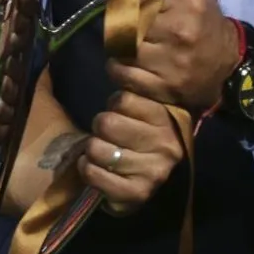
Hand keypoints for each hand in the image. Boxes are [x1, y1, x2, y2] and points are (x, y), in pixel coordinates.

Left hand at [82, 88, 188, 214]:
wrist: (140, 184)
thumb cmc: (135, 139)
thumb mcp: (139, 108)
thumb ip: (130, 85)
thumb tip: (113, 61)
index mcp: (166, 118)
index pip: (122, 99)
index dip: (112, 105)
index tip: (119, 113)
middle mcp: (166, 144)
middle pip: (107, 122)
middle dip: (100, 129)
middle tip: (109, 137)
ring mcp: (154, 170)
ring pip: (98, 148)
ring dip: (91, 151)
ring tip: (101, 154)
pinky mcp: (138, 193)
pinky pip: (94, 173)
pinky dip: (87, 170)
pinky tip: (94, 169)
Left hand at [104, 0, 239, 114]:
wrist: (229, 65)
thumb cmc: (202, 21)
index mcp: (189, 3)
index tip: (133, 5)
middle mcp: (181, 32)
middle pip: (127, 22)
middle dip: (122, 25)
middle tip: (129, 29)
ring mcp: (174, 64)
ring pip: (121, 50)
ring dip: (119, 49)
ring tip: (131, 48)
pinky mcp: (165, 88)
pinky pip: (124, 75)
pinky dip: (121, 71)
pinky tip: (132, 67)